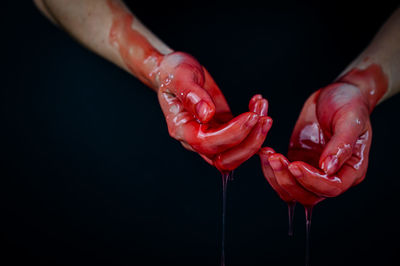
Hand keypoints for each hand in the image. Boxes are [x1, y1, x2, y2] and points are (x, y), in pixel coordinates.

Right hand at [157, 52, 271, 171]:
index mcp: (181, 128)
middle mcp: (194, 138)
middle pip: (224, 159)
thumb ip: (191, 95)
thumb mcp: (180, 76)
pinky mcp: (222, 130)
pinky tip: (259, 106)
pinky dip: (255, 128)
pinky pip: (241, 140)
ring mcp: (210, 136)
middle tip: (263, 118)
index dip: (231, 134)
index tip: (249, 116)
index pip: (206, 143)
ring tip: (262, 108)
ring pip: (235, 154)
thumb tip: (206, 114)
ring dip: (255, 137)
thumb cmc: (172, 73)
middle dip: (248, 142)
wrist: (173, 72)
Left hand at [260, 82, 371, 205]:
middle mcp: (331, 176)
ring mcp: (312, 171)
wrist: (336, 94)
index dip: (311, 181)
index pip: (331, 187)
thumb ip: (341, 145)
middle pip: (308, 195)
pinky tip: (264, 152)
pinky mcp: (297, 161)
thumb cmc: (350, 104)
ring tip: (268, 154)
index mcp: (351, 170)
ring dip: (276, 176)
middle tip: (276, 158)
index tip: (294, 165)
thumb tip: (328, 168)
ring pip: (290, 190)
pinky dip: (270, 168)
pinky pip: (280, 175)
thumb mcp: (350, 120)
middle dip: (288, 180)